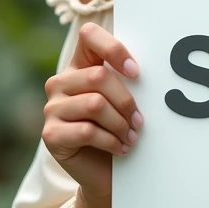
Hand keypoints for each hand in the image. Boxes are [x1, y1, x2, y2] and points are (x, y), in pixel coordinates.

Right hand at [43, 22, 143, 200]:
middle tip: (139, 121)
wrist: (104, 172)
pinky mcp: (50, 134)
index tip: (136, 72)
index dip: (114, 48)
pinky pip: (87, 131)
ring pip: (95, 104)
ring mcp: (52, 108)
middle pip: (98, 76)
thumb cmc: (118, 128)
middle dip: (126, 100)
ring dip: (120, 123)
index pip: (89, 35)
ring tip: (131, 136)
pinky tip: (121, 148)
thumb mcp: (123, 99)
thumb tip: (158, 68)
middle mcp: (60, 82)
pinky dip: (111, 141)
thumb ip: (127, 79)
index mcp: (79, 65)